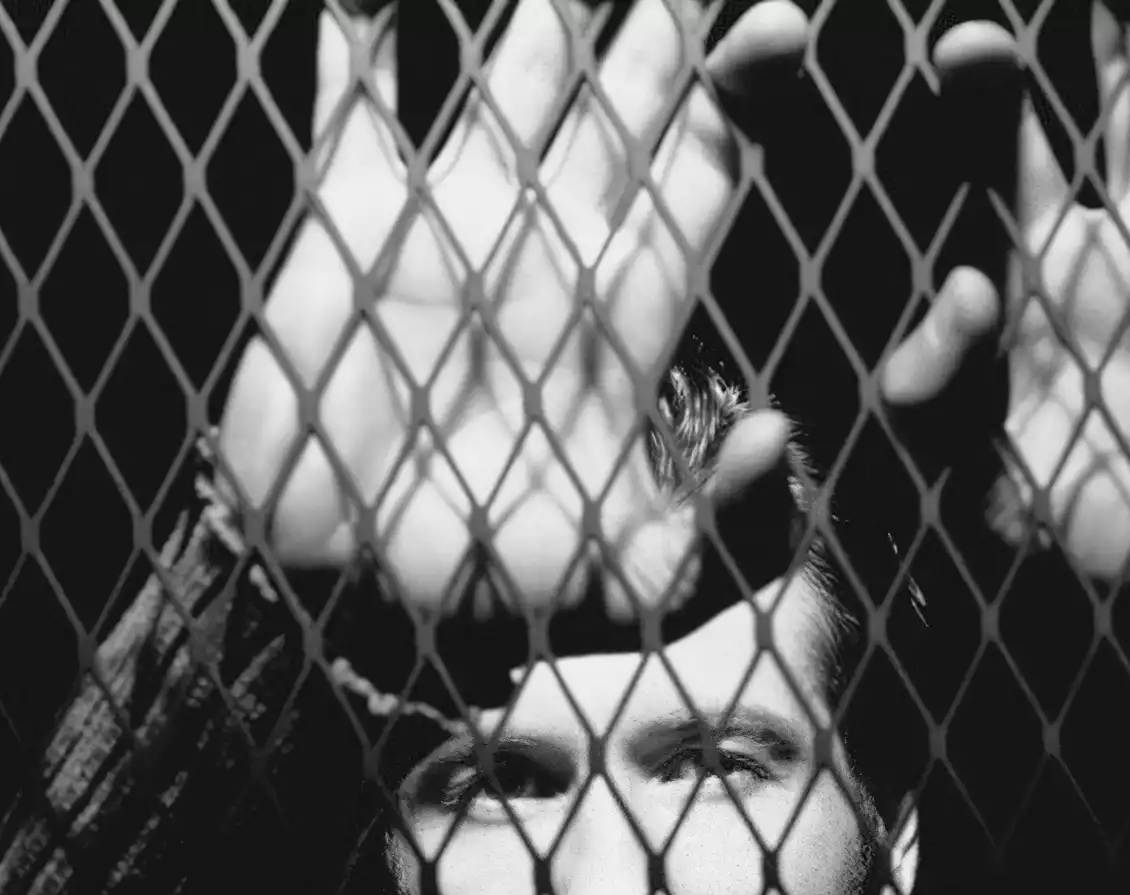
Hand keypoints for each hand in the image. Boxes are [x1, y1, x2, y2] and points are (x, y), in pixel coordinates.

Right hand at [215, 0, 807, 619]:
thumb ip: (723, 524)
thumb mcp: (639, 583)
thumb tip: (780, 437)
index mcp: (626, 311)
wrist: (355, 601)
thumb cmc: (505, 597)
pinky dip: (356, 41)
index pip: (700, 173)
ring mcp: (452, 225)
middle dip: (657, 20)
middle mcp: (551, 247)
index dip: (740, 95)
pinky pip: (354, 104)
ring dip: (539, 7)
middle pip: (620, 102)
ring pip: (507, 79)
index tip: (780, 21)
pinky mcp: (349, 225)